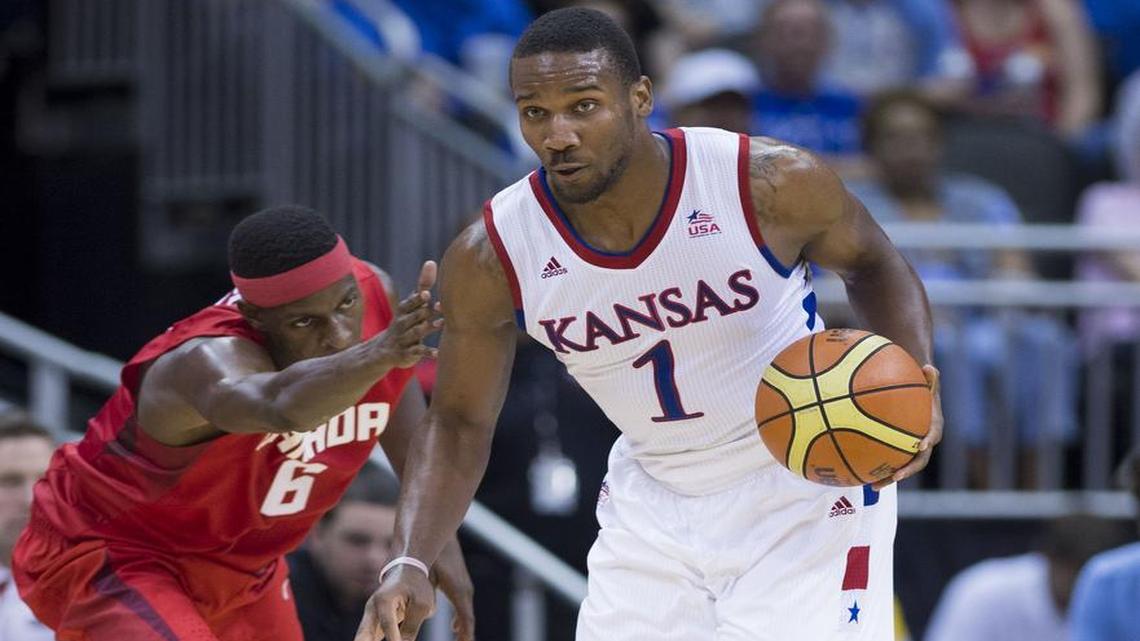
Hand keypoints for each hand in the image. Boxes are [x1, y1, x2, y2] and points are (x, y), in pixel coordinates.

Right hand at [355, 565, 435, 640]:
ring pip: (364, 639)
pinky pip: (370, 639)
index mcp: (384, 600)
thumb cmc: (417, 586)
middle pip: (363, 635)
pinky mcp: (374, 623)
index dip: (393, 639)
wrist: (408, 571)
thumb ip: (411, 627)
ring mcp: (371, 616)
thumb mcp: (422, 605)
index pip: (387, 625)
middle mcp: (372, 609)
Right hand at [379, 261, 443, 368]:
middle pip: (413, 316)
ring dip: (428, 328)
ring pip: (416, 333)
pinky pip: (418, 352)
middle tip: (438, 306)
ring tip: (441, 324)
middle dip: (423, 312)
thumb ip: (422, 286)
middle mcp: (403, 323)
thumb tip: (431, 262)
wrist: (384, 350)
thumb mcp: (411, 304)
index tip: (427, 293)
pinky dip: (427, 353)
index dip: (417, 299)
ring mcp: (404, 338)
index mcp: (404, 311)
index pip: (410, 303)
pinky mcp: (408, 353)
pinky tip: (438, 354)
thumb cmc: (405, 321)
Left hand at [432, 538, 474, 640]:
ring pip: (465, 612)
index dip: (465, 636)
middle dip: (464, 635)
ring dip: (463, 627)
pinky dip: (461, 618)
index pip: (466, 620)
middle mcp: (464, 590)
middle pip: (468, 619)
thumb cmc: (431, 555)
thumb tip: (419, 613)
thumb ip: (425, 598)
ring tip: (459, 639)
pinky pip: (463, 605)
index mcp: (459, 591)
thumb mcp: (427, 579)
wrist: (437, 532)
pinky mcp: (459, 583)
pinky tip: (455, 625)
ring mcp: (464, 586)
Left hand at [873, 364, 941, 489]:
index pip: (933, 436)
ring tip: (872, 486)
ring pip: (901, 467)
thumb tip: (929, 366)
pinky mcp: (898, 452)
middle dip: (907, 471)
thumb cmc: (920, 386)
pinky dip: (875, 469)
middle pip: (918, 461)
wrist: (918, 396)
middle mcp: (923, 442)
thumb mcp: (926, 380)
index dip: (927, 441)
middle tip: (895, 477)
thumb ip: (930, 377)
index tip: (920, 445)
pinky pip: (888, 462)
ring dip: (888, 478)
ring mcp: (910, 450)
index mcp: (933, 427)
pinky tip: (857, 475)